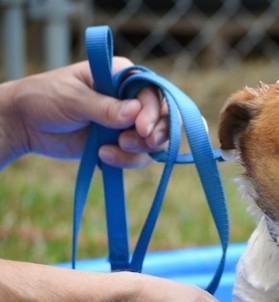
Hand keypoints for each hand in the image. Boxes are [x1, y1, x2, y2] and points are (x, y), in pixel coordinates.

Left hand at [5, 57, 167, 168]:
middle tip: (134, 143)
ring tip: (109, 150)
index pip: (153, 92)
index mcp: (122, 76)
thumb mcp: (72, 99)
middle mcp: (132, 98)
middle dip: (155, 133)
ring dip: (139, 150)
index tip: (141, 129)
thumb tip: (134, 112)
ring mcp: (129, 123)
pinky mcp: (122, 143)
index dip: (153, 111)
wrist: (27, 124)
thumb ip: (104, 107)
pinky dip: (127, 161)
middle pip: (165, 117)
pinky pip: (140, 156)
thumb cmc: (45, 98)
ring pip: (156, 140)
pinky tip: (103, 157)